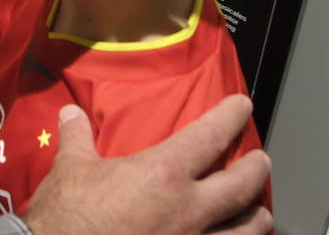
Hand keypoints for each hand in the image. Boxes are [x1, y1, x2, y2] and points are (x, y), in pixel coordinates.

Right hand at [24, 96, 271, 234]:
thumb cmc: (67, 215)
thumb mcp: (70, 169)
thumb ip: (78, 138)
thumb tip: (71, 113)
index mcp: (163, 173)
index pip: (210, 136)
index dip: (230, 116)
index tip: (242, 106)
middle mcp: (189, 209)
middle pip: (242, 186)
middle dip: (256, 170)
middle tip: (261, 160)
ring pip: (245, 231)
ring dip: (255, 218)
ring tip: (260, 213)